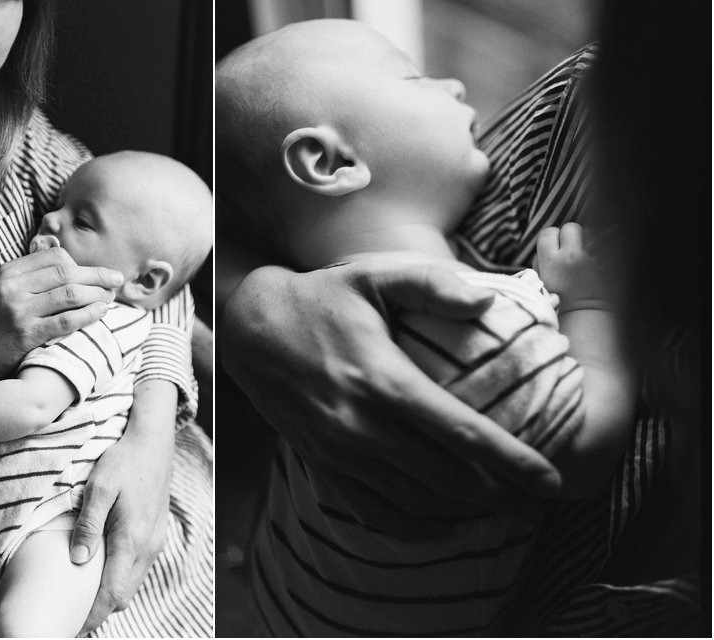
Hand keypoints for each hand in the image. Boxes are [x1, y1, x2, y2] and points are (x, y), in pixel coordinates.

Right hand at [0, 247, 124, 391]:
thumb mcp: (2, 292)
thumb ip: (30, 276)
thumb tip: (64, 257)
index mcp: (8, 272)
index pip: (55, 257)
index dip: (82, 264)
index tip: (98, 273)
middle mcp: (12, 286)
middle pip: (67, 272)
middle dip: (97, 275)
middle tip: (117, 280)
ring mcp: (18, 310)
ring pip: (70, 293)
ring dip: (97, 294)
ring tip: (111, 298)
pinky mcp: (26, 334)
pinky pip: (67, 320)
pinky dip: (89, 315)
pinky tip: (101, 314)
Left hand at [70, 426, 173, 634]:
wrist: (153, 444)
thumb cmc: (123, 461)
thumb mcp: (99, 487)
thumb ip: (88, 524)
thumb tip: (78, 559)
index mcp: (132, 539)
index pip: (113, 594)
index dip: (92, 615)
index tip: (70, 626)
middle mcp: (148, 546)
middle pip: (123, 596)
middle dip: (98, 611)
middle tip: (70, 616)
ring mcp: (154, 542)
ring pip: (131, 584)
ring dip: (109, 594)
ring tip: (81, 597)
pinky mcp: (155, 535)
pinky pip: (136, 569)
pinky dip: (118, 578)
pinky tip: (99, 570)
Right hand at [221, 258, 562, 533]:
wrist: (250, 331)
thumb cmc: (320, 299)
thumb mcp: (372, 277)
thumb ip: (431, 284)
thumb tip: (489, 302)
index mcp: (382, 380)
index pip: (461, 433)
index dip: (513, 462)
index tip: (552, 481)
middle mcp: (360, 426)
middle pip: (446, 479)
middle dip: (502, 496)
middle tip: (539, 499)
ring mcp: (338, 453)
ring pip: (414, 503)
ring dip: (463, 514)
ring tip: (502, 510)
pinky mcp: (321, 465)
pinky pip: (374, 512)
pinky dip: (415, 525)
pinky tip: (444, 522)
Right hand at [535, 223, 609, 310]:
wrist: (588, 316)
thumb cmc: (562, 301)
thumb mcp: (542, 282)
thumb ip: (541, 261)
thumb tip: (547, 246)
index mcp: (551, 262)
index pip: (548, 232)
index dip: (551, 238)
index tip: (555, 247)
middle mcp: (572, 256)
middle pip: (570, 227)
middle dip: (571, 235)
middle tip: (573, 248)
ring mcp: (593, 258)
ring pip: (591, 231)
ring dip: (590, 238)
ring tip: (590, 252)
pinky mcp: (610, 261)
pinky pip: (609, 241)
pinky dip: (606, 244)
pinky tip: (603, 254)